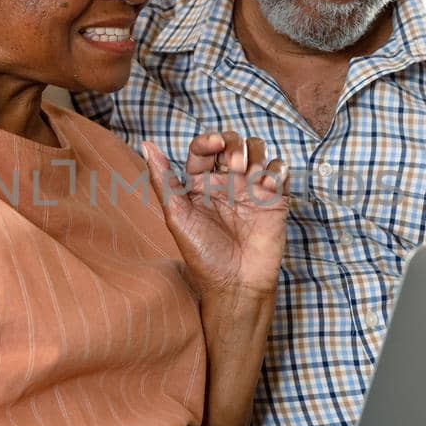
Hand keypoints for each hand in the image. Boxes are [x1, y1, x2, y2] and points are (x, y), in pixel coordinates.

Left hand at [143, 133, 287, 295]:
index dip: (209, 140)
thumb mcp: (177, 217)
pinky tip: (268, 186)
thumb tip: (146, 146)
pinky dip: (276, 169)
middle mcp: (225, 182)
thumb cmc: (203, 256)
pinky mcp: (274, 198)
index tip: (215, 144)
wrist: (236, 285)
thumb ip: (162, 180)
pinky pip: (279, 170)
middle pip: (233, 143)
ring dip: (255, 154)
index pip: (203, 149)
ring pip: (257, 151)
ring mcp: (251, 189)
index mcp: (200, 184)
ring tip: (252, 176)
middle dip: (235, 145)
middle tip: (236, 167)